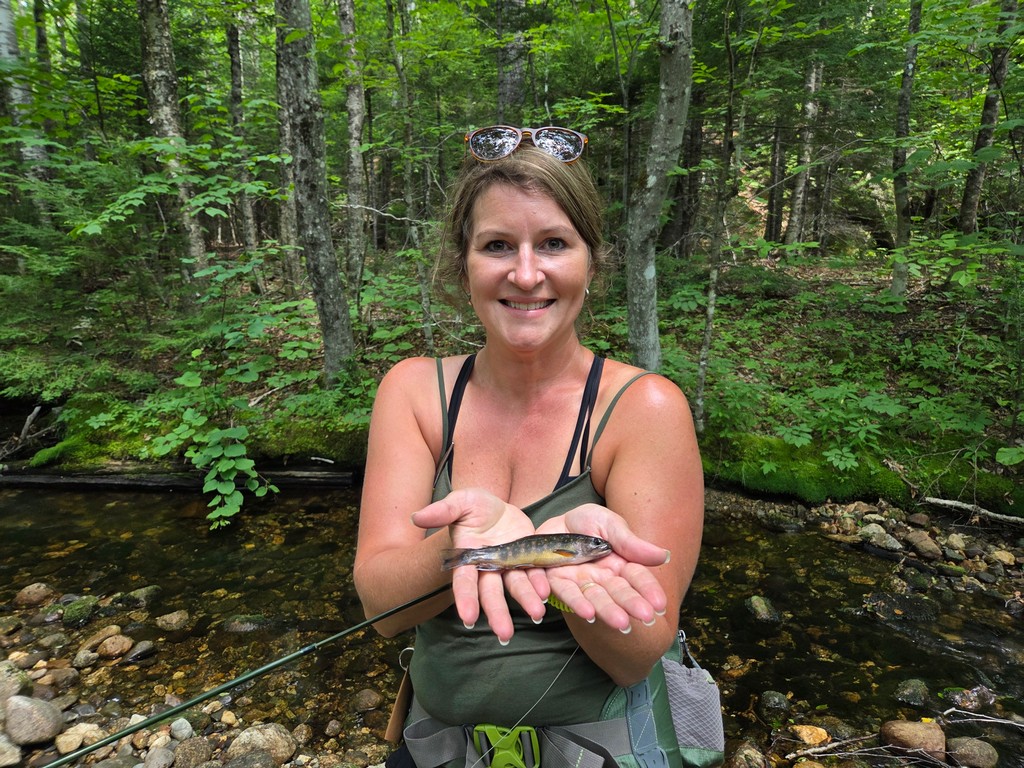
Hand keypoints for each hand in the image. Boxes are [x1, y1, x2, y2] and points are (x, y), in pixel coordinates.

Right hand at [411, 488, 541, 641]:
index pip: (463, 582)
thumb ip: (443, 510)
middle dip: (497, 613)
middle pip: (491, 594)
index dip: (465, 599)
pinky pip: (534, 573)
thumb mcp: (460, 503)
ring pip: (515, 587)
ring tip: (537, 615)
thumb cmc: (473, 507)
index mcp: (467, 558)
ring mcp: (508, 566)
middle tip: (504, 635)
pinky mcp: (527, 560)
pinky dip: (540, 583)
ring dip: (526, 601)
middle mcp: (487, 568)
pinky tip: (546, 592)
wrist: (498, 506)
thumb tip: (417, 517)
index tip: (468, 618)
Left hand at [536, 504, 670, 629]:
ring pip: (596, 598)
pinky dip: (577, 603)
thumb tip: (664, 556)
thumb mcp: (612, 525)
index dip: (648, 590)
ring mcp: (582, 581)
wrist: (558, 521)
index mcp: (621, 564)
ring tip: (620, 622)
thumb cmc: (589, 522)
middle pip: (619, 592)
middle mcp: (604, 577)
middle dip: (631, 604)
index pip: (638, 578)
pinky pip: (567, 592)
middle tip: (646, 617)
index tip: (659, 604)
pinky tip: (588, 613)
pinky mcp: (558, 580)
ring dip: (608, 610)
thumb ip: (632, 543)